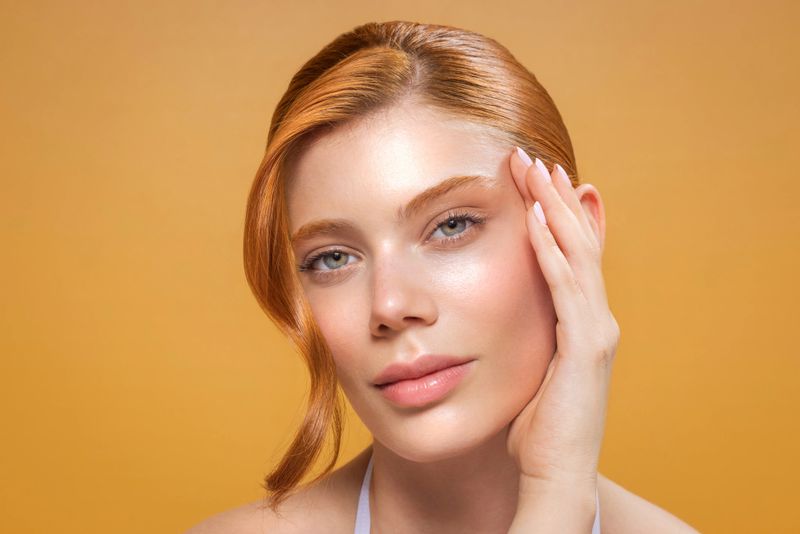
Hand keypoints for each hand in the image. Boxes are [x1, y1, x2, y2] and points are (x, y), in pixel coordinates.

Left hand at [505, 147, 619, 489]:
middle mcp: (596, 319)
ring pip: (577, 253)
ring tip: (535, 168)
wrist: (555, 472)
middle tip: (532, 157)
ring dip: (554, 207)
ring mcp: (596, 330)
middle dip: (555, 197)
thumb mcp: (533, 369)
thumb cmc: (539, 426)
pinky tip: (534, 215)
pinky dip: (551, 246)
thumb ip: (530, 337)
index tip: (537, 180)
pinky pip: (565, 284)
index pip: (573, 255)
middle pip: (579, 242)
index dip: (559, 214)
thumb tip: (506, 318)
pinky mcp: (585, 345)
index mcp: (582, 323)